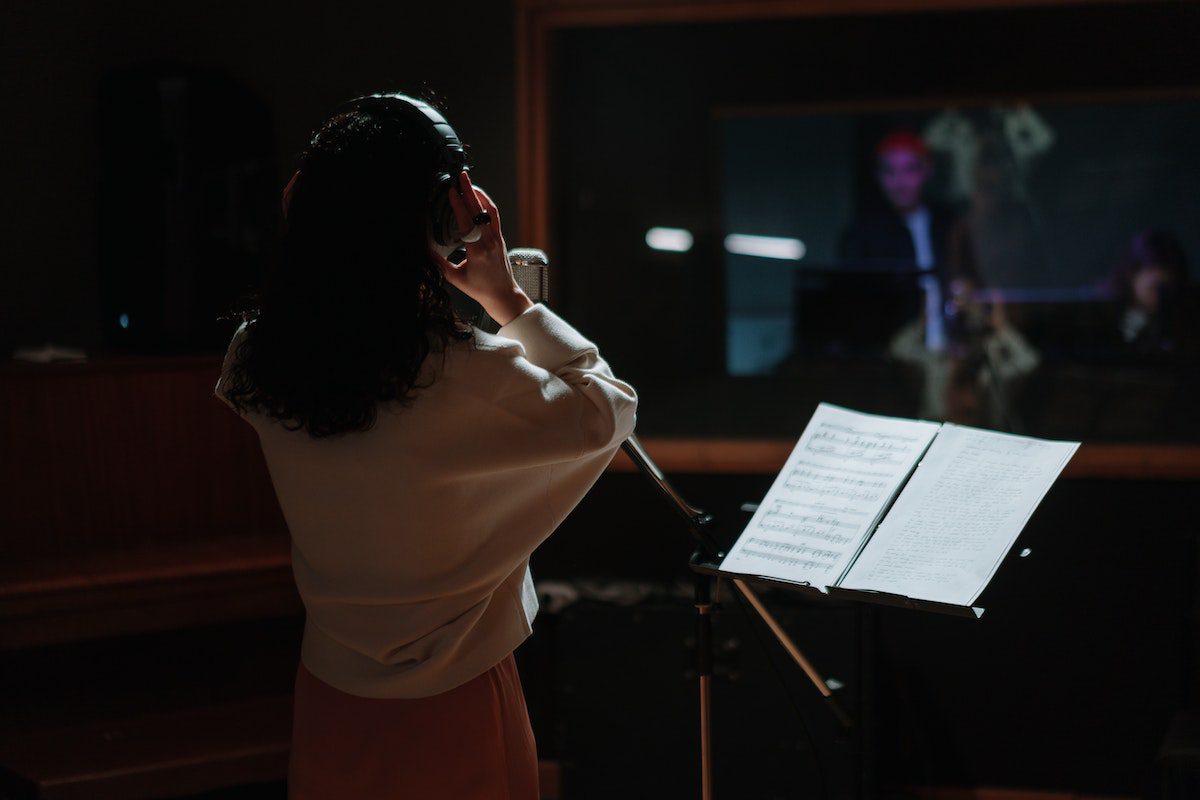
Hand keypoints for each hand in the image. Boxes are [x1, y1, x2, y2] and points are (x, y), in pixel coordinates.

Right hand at [428, 171, 532, 325]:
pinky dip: (485, 203)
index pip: (467, 223)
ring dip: (479, 194)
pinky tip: (477, 197)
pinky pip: (494, 216)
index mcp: (478, 252)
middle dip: (469, 191)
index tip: (451, 192)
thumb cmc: (481, 289)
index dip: (458, 206)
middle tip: (460, 176)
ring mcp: (497, 238)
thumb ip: (439, 264)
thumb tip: (424, 250)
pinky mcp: (500, 238)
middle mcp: (489, 242)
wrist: (504, 295)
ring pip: (490, 210)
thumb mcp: (456, 278)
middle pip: (479, 211)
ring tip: (468, 182)